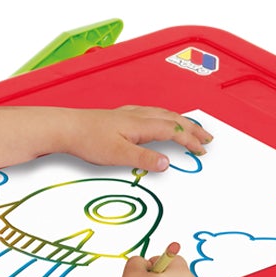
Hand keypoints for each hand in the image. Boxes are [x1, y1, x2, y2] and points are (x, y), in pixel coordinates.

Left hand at [61, 106, 212, 172]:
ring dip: (181, 121)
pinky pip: (153, 113)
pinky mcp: (121, 116)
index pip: (174, 131)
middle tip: (208, 138)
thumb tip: (166, 163)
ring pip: (164, 114)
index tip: (202, 151)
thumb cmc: (88, 139)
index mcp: (142, 124)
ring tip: (191, 128)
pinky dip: (166, 117)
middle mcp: (139, 115)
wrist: (67, 127)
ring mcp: (130, 114)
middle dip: (193, 128)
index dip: (190, 141)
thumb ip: (144, 159)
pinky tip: (161, 120)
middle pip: (174, 119)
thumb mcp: (118, 155)